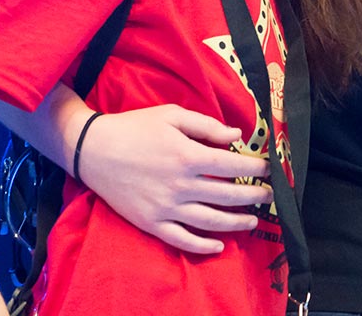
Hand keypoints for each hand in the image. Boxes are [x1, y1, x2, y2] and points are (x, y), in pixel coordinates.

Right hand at [77, 104, 271, 252]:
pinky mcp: (151, 223)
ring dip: (237, 222)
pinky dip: (203, 246)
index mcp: (188, 155)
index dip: (256, 168)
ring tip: (253, 220)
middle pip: (228, 195)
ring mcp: (165, 207)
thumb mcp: (172, 115)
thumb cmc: (135, 127)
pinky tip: (219, 246)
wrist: (93, 149)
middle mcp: (180, 185)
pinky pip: (182, 240)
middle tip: (269, 195)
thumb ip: (207, 126)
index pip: (233, 166)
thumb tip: (237, 136)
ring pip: (211, 221)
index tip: (269, 168)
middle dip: (254, 196)